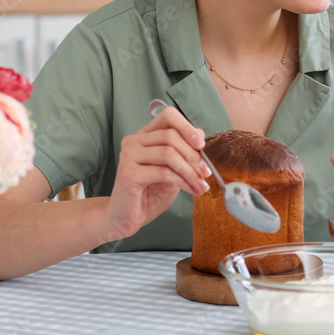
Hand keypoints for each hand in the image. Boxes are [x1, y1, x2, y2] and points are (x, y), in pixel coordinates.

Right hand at [107, 106, 211, 238]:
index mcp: (145, 136)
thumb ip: (183, 152)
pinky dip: (183, 181)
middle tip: (206, 173)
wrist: (127, 218)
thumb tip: (201, 135)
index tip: (201, 144)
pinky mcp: (128, 173)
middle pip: (171, 136)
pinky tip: (192, 191)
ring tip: (201, 185)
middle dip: (194, 156)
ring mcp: (128, 155)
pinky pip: (163, 172)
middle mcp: (133, 141)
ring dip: (191, 171)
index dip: (187, 127)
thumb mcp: (173, 170)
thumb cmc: (150, 194)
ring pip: (169, 153)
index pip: (168, 116)